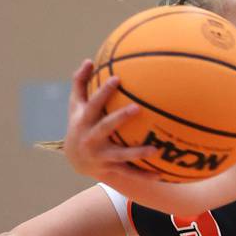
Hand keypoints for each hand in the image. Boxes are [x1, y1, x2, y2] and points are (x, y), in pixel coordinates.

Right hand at [63, 60, 155, 180]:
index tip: (117, 78)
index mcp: (84, 121)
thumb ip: (81, 83)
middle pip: (106, 127)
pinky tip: (160, 174)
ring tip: (155, 150)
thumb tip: (89, 60)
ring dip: (137, 153)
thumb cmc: (80, 124)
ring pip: (120, 155)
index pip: (93, 104)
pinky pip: (129, 173)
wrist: (75, 160)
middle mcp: (91, 139)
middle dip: (120, 118)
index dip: (103, 92)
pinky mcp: (110, 169)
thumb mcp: (76, 106)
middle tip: (137, 108)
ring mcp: (101, 155)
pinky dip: (143, 175)